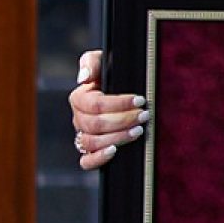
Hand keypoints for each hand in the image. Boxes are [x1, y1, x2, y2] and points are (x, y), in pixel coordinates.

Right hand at [68, 49, 148, 169]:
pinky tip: (114, 151)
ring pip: (92, 142)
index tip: (140, 100)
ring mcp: (83, 136)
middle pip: (95, 124)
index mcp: (79, 98)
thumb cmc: (111, 74)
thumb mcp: (103, 61)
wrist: (119, 89)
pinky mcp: (90, 151)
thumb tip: (84, 78)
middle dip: (123, 120)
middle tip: (145, 115)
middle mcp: (79, 119)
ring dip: (117, 137)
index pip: (95, 104)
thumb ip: (91, 62)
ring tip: (139, 130)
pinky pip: (86, 161)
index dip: (118, 103)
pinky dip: (98, 158)